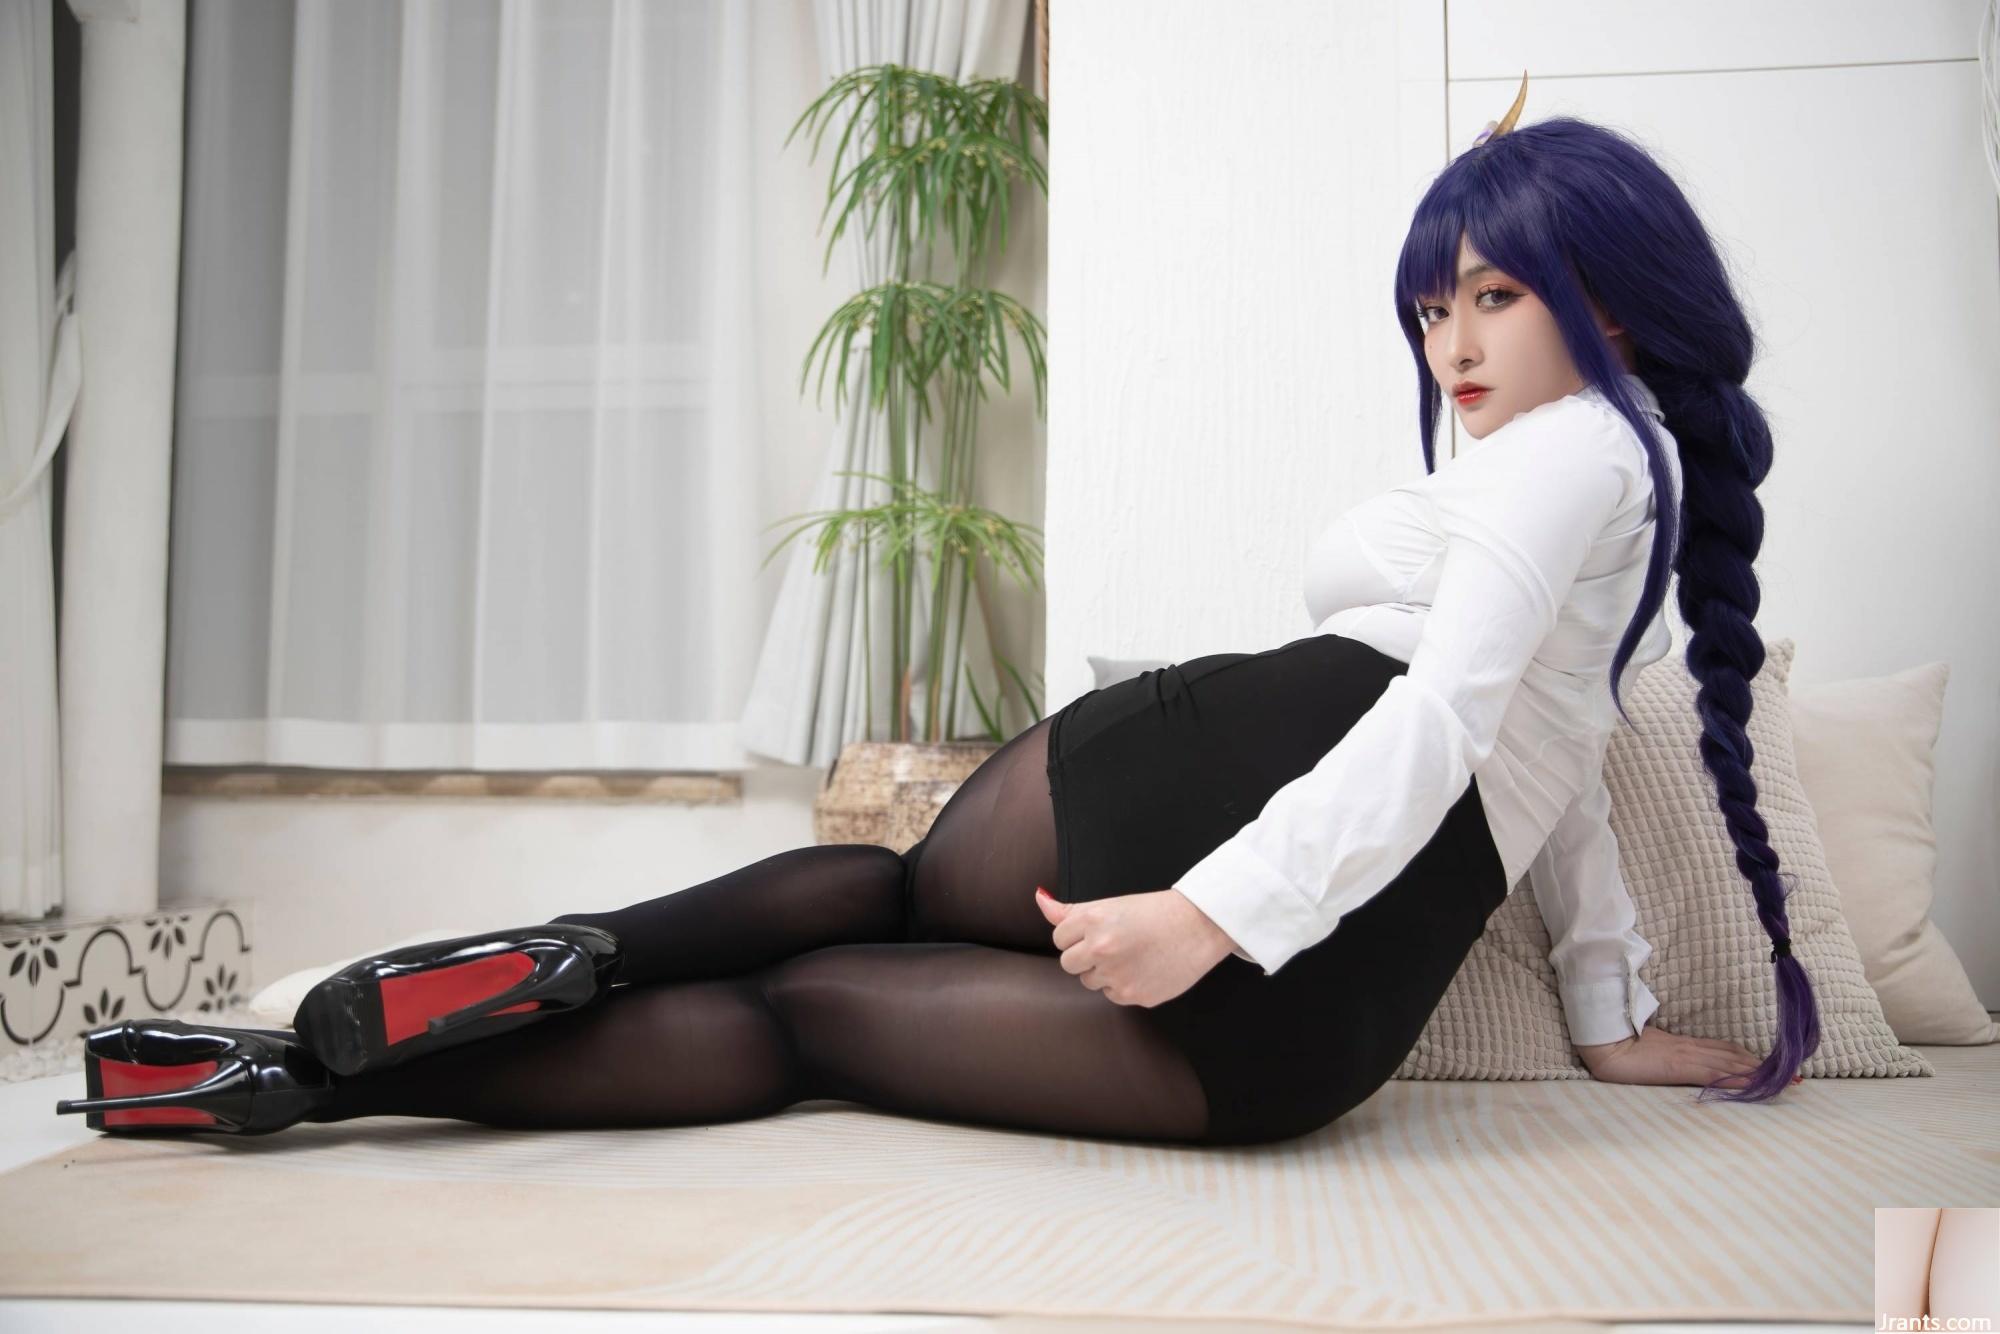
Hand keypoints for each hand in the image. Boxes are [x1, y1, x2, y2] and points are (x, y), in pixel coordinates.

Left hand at [1033, 885, 1233, 1007]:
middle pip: (1069, 964)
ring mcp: (1117, 974)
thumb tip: (1039, 898)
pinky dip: (1125, 985)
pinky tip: (1144, 968)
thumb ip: (1069, 910)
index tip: (1099, 931)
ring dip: (1105, 972)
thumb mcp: (1110, 904)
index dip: (1078, 936)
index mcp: (1092, 920)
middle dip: (1086, 957)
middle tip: (1114, 944)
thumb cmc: (1155, 912)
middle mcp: (1101, 948)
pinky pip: (1113, 995)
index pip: (1059, 939)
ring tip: (1132, 954)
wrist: (1198, 925)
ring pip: (1090, 982)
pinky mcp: (1134, 995)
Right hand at [1575, 1022, 1796, 1088]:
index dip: (1752, 1057)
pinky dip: (1737, 1078)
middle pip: (1736, 1056)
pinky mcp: (1680, 1067)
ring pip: (1732, 1063)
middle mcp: (1691, 1049)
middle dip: (1766, 1067)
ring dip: (1760, 1073)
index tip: (1777, 1065)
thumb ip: (1669, 1056)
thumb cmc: (1620, 1049)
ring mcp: (1687, 1057)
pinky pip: (1715, 1073)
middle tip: (1797, 1077)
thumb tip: (1680, 1062)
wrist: (1605, 1047)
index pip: (1726, 1050)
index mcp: (1684, 1045)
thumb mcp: (1651, 1052)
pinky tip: (1753, 1084)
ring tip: (1785, 1081)